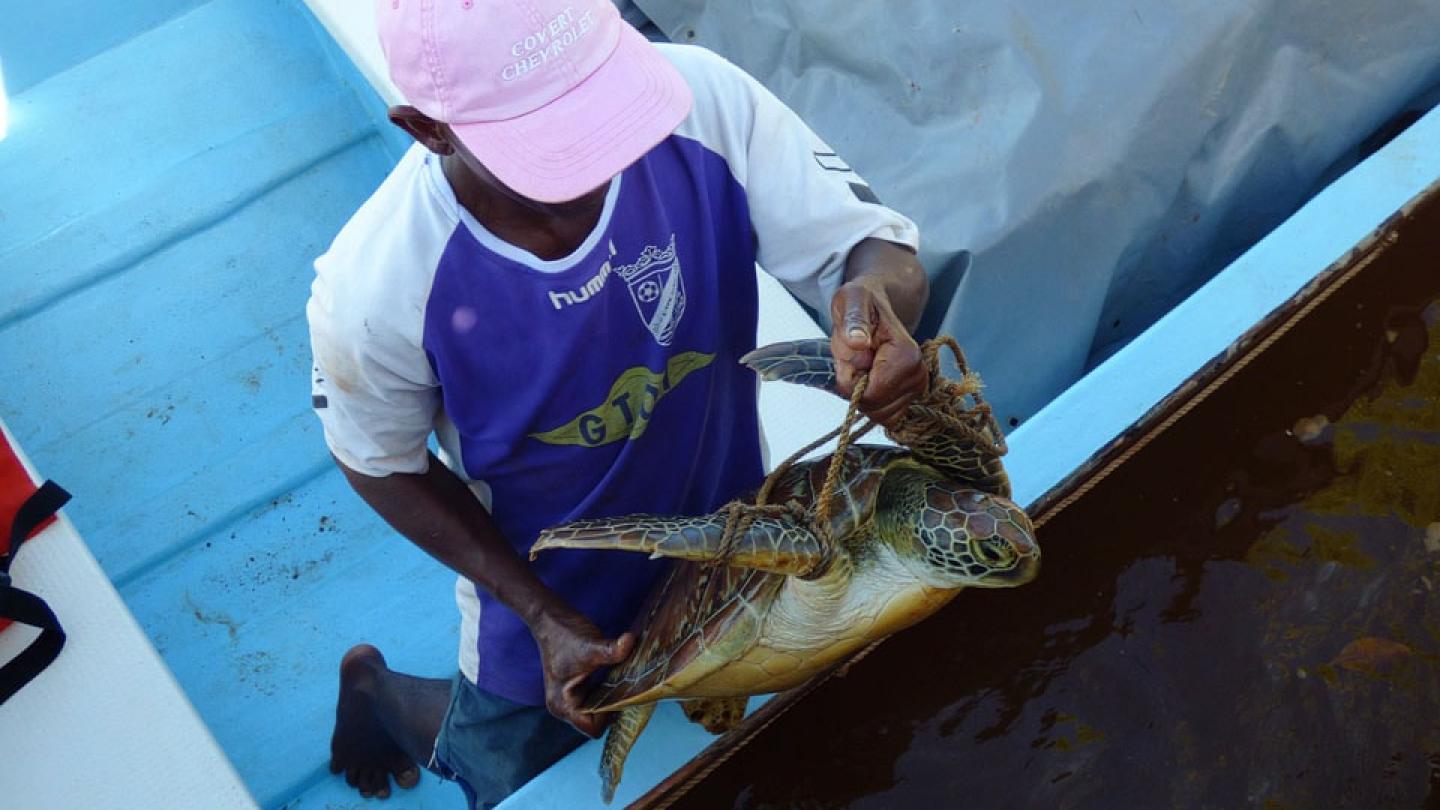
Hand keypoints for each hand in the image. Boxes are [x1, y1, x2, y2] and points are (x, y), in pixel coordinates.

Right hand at [532, 608, 634, 736]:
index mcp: (562, 704)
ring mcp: (568, 699)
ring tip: (626, 685)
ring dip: (611, 700)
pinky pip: (595, 700)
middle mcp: (563, 707)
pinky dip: (607, 692)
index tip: (624, 696)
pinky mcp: (575, 690)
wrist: (549, 618)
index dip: (610, 716)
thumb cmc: (564, 634)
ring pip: (597, 711)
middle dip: (613, 708)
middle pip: (595, 723)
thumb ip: (611, 650)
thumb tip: (631, 643)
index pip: (592, 728)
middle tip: (630, 691)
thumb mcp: (590, 646)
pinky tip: (618, 679)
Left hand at [829, 278, 926, 426]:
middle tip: (855, 359)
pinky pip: (888, 416)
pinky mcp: (913, 396)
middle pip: (876, 409)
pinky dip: (873, 402)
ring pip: (881, 415)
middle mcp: (919, 374)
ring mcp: (918, 387)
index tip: (850, 357)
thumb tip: (857, 342)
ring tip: (863, 365)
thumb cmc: (861, 303)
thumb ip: (853, 322)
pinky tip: (870, 377)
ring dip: (864, 395)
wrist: (876, 303)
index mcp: (906, 354)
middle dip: (857, 389)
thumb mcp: (851, 302)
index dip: (850, 381)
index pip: (871, 394)